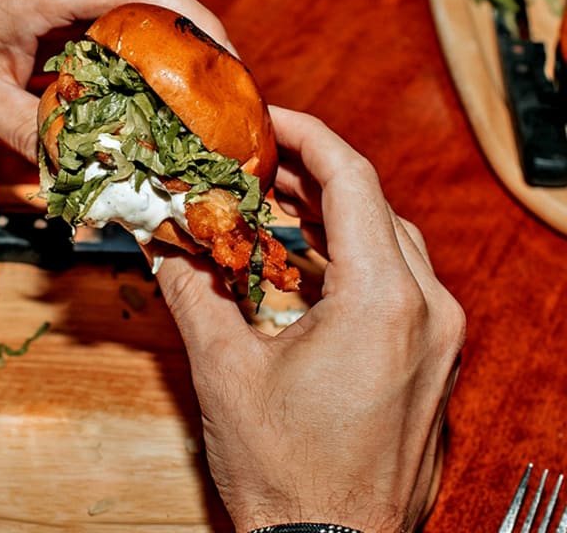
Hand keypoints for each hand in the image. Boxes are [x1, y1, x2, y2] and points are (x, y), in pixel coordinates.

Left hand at [0, 0, 229, 159]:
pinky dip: (127, 51)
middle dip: (192, 41)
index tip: (232, 68)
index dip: (200, 26)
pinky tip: (139, 91)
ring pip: (129, 6)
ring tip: (192, 97)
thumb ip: (39, 138)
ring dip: (162, 46)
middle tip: (220, 95)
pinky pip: (101, 18)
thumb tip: (97, 176)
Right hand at [155, 106, 464, 532]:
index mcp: (383, 302)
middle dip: (310, 173)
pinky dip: (348, 254)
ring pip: (388, 238)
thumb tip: (158, 239)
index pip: (352, 179)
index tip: (266, 119)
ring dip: (330, 212)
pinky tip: (303, 254)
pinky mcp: (431, 358)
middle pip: (371, 203)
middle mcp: (428, 310)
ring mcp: (438, 336)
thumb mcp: (224, 371)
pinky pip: (396, 278)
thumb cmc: (286, 476)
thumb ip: (190, 290)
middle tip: (255, 159)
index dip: (306, 136)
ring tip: (273, 197)